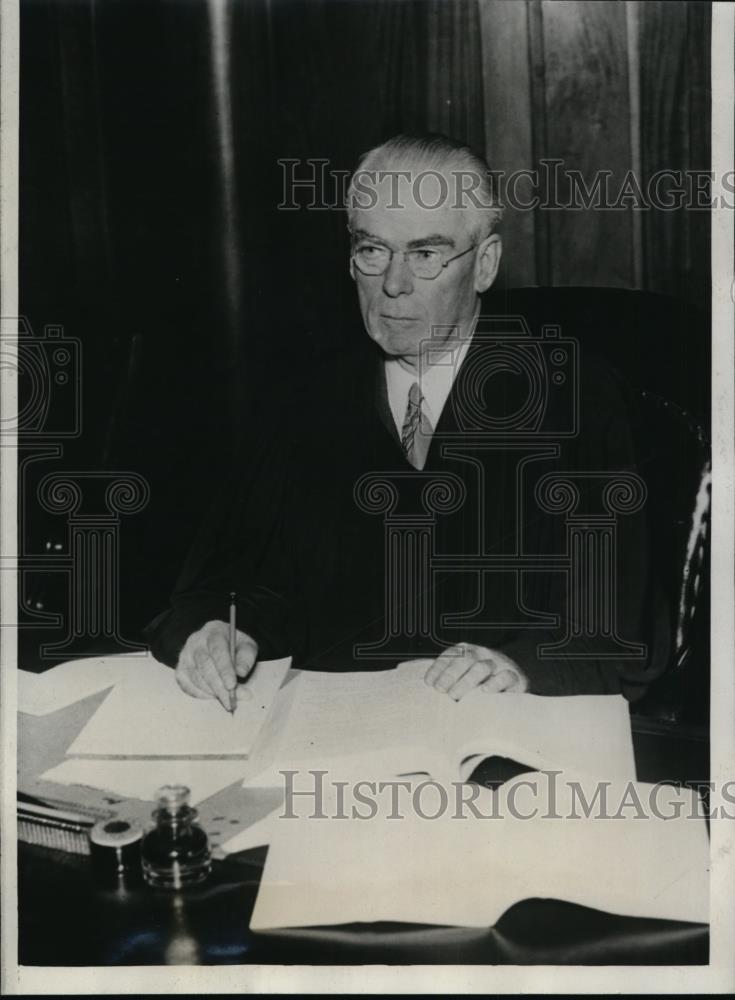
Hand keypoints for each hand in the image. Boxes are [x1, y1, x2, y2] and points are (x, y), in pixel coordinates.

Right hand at [175, 620, 257, 709]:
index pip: (217, 651)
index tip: (232, 686)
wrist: (216, 642)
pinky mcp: (180, 669)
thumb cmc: (233, 646)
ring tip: (227, 700)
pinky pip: (187, 686)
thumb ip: (246, 658)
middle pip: (205, 666)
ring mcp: (185, 655)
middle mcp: (195, 642)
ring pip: (196, 677)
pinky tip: (213, 696)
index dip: (225, 669)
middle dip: (219, 686)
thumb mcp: (247, 646)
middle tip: (231, 701)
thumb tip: (241, 673)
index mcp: (213, 632)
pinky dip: (201, 694)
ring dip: (212, 692)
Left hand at [403, 643, 527, 700]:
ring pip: (482, 667)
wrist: (512, 682)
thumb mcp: (458, 674)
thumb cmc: (477, 680)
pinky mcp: (515, 678)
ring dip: (467, 681)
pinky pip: (506, 676)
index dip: (438, 668)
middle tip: (440, 691)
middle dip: (450, 674)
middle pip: (465, 659)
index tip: (428, 684)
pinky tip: (485, 692)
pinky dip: (495, 683)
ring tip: (455, 695)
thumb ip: (438, 673)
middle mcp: (481, 654)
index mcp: (465, 651)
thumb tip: (405, 671)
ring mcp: (498, 664)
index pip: (450, 655)